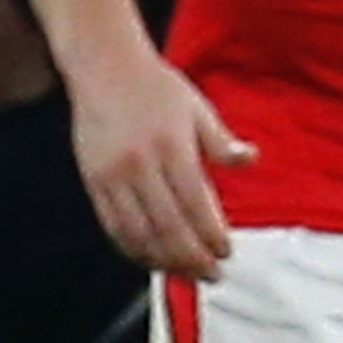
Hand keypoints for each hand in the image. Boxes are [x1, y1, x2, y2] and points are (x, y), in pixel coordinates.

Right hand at [69, 42, 251, 280]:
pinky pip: (112, 225)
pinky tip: (151, 259)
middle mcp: (138, 164)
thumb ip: (221, 141)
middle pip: (166, 226)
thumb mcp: (198, 108)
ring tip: (185, 275)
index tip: (227, 252)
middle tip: (212, 275)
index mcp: (170, 147)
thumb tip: (250, 159)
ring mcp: (111, 175)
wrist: (104, 67)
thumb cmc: (157, 88)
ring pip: (137, 232)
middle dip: (191, 257)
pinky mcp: (92, 181)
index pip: (195, 203)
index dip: (211, 234)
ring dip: (163, 261)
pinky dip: (132, 248)